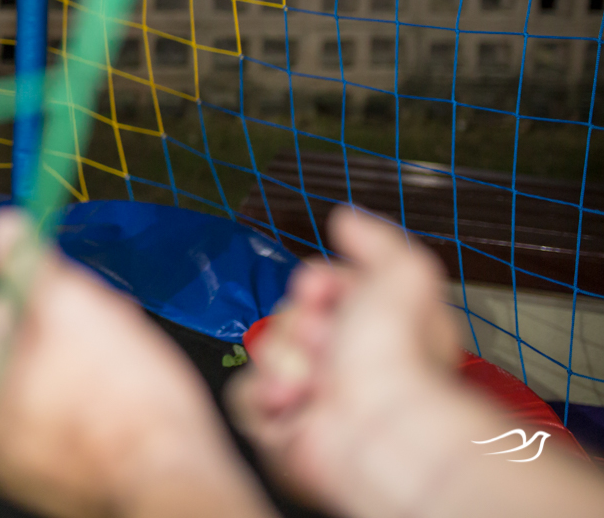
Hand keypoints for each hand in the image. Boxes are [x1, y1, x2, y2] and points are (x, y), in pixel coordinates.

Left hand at [0, 208, 273, 517]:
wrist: (173, 475)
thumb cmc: (121, 398)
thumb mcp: (69, 304)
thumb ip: (26, 263)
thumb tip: (0, 227)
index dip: (45, 290)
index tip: (79, 293)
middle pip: (22, 344)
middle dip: (70, 323)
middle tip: (111, 321)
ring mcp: (18, 462)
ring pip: (50, 377)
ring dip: (87, 354)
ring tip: (126, 356)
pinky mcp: (58, 478)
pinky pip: (69, 416)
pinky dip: (95, 396)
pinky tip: (127, 390)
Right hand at [227, 206, 460, 509]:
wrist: (376, 426)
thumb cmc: (396, 358)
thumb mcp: (402, 273)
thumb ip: (375, 239)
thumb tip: (345, 217)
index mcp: (375, 329)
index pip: (319, 286)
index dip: (316, 284)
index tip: (321, 289)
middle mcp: (343, 363)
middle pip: (285, 315)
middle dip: (298, 322)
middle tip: (325, 339)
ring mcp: (309, 395)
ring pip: (263, 352)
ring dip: (284, 359)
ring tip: (314, 380)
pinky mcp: (279, 428)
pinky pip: (243, 394)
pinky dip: (264, 395)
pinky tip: (292, 400)